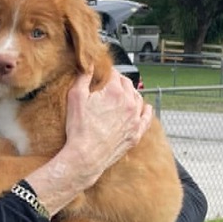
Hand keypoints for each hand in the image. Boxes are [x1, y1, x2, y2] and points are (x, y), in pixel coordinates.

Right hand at [64, 67, 151, 184]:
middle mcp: (129, 103)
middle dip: (118, 81)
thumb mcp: (75, 97)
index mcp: (115, 92)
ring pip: (138, 98)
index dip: (107, 71)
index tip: (102, 73)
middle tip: (109, 83)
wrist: (86, 157)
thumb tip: (89, 64)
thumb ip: (84, 78)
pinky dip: (146, 110)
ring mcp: (134, 119)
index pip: (114, 74)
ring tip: (122, 94)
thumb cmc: (79, 129)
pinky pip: (146, 118)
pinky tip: (145, 107)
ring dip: (130, 93)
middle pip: (127, 84)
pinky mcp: (136, 133)